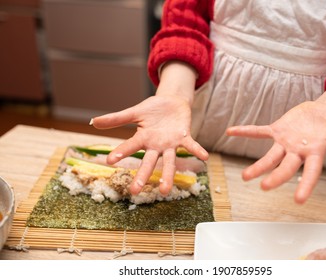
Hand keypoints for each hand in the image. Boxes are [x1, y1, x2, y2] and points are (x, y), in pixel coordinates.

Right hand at [91, 95, 207, 194]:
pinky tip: (205, 157)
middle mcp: (156, 145)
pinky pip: (191, 146)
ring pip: (169, 162)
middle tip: (135, 191)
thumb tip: (93, 122)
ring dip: (168, 175)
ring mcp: (171, 143)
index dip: (121, 153)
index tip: (109, 161)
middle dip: (143, 176)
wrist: (173, 102)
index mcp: (143, 138)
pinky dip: (197, 151)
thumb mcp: (135, 112)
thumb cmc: (153, 110)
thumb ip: (117, 119)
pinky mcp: (184, 137)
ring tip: (165, 190)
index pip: (129, 147)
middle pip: (149, 162)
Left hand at [226, 101, 325, 202]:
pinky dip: (246, 131)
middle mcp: (297, 151)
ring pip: (269, 155)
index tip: (298, 200)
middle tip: (264, 187)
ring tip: (245, 177)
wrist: (321, 112)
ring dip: (258, 165)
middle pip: (286, 166)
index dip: (305, 184)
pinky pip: (259, 130)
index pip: (311, 172)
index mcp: (315, 153)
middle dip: (276, 176)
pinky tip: (230, 131)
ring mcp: (285, 142)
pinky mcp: (277, 130)